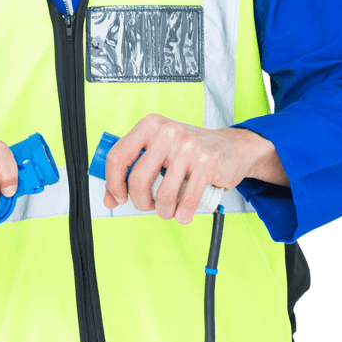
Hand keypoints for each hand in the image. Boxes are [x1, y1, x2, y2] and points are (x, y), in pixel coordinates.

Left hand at [103, 114, 286, 224]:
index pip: (118, 156)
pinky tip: (183, 212)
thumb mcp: (158, 150)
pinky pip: (185, 202)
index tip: (118, 196)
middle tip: (149, 205)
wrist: (232, 147)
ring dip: (163, 211)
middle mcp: (168, 133)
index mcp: (150, 125)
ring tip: (169, 208)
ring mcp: (188, 147)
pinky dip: (182, 215)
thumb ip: (132, 170)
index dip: (113, 183)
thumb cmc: (190, 151)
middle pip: (138, 180)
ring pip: (162, 196)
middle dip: (140, 202)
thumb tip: (109, 197)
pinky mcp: (207, 164)